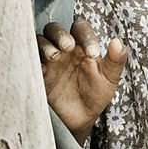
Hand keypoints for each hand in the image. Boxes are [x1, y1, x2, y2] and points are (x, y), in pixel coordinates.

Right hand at [37, 20, 126, 145]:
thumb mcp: (109, 78)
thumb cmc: (95, 95)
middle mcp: (63, 49)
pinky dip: (33, 61)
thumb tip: (117, 41)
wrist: (80, 119)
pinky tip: (41, 69)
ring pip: (39, 42)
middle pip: (55, 29)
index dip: (85, 35)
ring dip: (46, 46)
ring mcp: (48, 61)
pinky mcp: (37, 74)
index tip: (93, 53)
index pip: (80, 28)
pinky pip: (29, 62)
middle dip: (60, 35)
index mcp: (81, 46)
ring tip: (55, 57)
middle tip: (68, 47)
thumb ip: (116, 60)